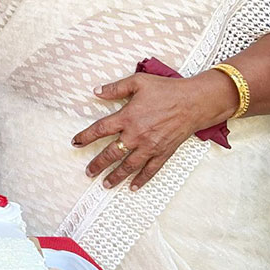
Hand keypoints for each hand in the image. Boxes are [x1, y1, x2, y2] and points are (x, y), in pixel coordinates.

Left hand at [73, 72, 235, 190]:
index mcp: (127, 117)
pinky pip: (150, 170)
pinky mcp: (163, 153)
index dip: (85, 137)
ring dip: (115, 176)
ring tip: (105, 184)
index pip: (100, 130)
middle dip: (97, 164)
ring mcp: (150, 146)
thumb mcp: (139, 82)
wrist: (193, 102)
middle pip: (111, 153)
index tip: (75, 142)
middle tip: (88, 172)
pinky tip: (133, 187)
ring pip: (128, 166)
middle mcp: (136, 135)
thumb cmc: (167, 90)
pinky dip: (141, 179)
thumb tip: (96, 91)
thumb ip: (116, 88)